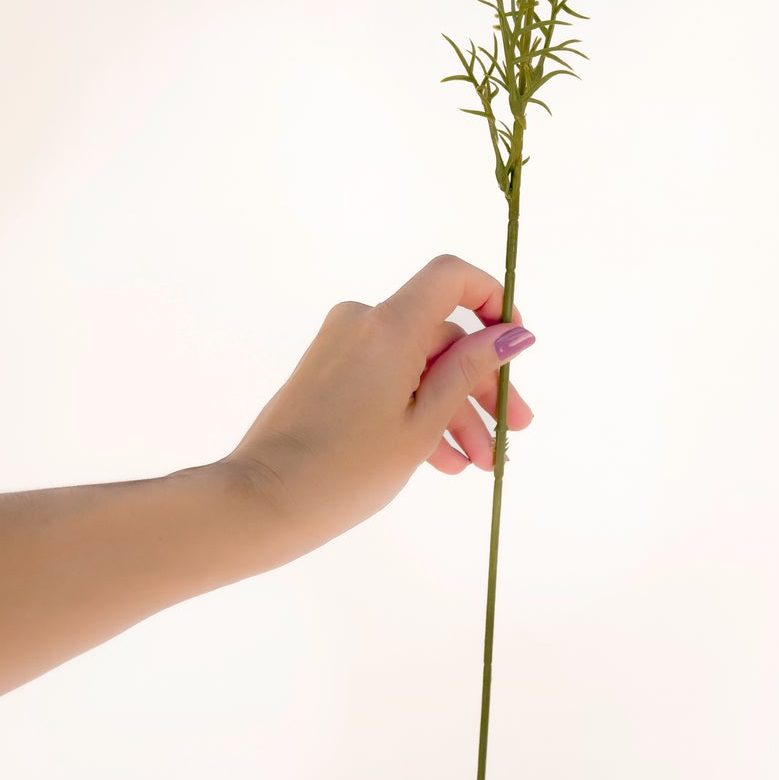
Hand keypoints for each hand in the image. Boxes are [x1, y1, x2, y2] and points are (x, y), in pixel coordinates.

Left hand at [225, 253, 535, 566]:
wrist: (263, 502)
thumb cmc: (348, 468)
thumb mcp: (423, 423)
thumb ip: (469, 372)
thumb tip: (513, 334)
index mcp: (390, 325)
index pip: (452, 278)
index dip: (492, 300)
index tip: (515, 343)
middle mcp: (364, 323)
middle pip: (442, 336)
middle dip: (481, 385)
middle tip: (513, 429)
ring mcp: (343, 348)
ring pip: (418, 367)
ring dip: (453, 411)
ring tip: (481, 463)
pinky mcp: (329, 374)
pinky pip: (389, 380)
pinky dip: (417, 412)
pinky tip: (445, 461)